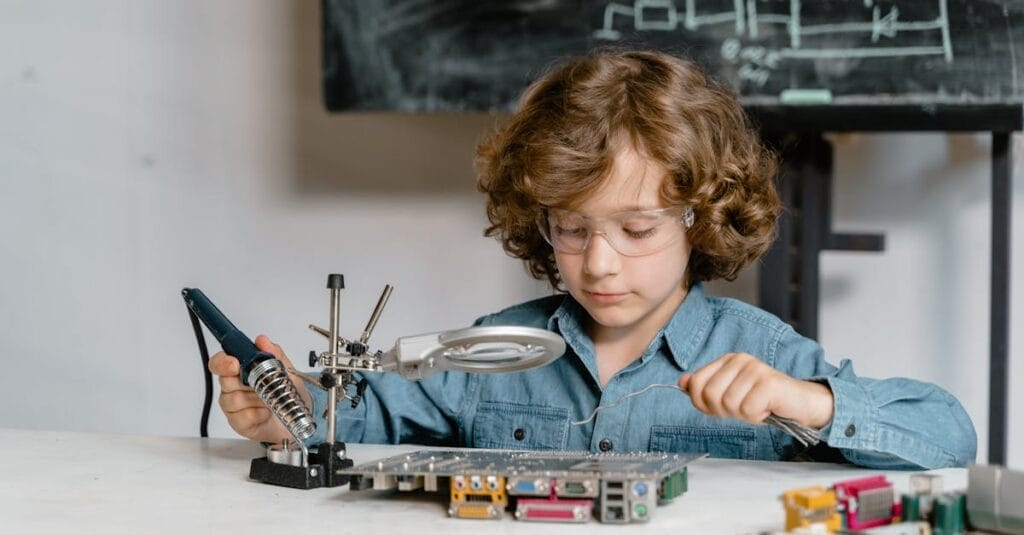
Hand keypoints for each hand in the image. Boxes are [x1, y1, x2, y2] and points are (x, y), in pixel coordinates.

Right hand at [207, 335, 311, 443]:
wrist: (296, 416)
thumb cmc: (286, 391)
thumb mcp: (285, 369)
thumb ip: (274, 353)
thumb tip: (262, 341)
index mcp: (240, 371)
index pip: (219, 363)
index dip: (222, 363)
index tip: (233, 364)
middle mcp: (233, 387)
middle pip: (225, 381)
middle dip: (245, 382)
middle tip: (261, 384)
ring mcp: (234, 406)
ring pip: (233, 400)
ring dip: (255, 399)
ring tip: (268, 399)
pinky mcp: (238, 423)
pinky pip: (242, 417)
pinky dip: (258, 414)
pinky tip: (266, 412)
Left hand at [678, 352, 832, 428]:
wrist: (799, 403)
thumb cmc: (763, 400)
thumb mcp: (730, 394)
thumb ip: (706, 388)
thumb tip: (682, 383)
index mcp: (727, 360)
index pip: (696, 383)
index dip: (702, 403)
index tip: (719, 408)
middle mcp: (740, 360)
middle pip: (710, 395)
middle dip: (724, 411)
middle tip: (742, 408)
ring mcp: (755, 369)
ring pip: (729, 404)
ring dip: (743, 414)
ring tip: (757, 406)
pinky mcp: (769, 382)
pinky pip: (748, 410)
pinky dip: (756, 417)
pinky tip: (766, 408)